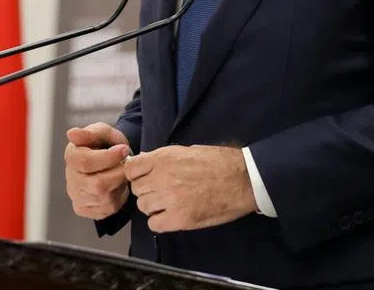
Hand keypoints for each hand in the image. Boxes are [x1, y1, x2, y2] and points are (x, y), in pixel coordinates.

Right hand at [64, 123, 131, 219]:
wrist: (109, 160)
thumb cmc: (105, 145)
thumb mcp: (102, 132)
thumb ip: (91, 133)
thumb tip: (71, 133)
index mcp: (72, 156)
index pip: (86, 162)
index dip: (109, 157)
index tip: (124, 149)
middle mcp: (70, 178)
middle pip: (97, 184)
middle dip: (118, 174)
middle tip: (126, 164)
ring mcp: (76, 196)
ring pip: (104, 198)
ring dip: (119, 186)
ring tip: (121, 174)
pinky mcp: (84, 209)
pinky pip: (107, 209)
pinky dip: (118, 198)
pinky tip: (117, 186)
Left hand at [123, 145, 256, 231]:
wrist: (242, 179)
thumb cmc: (218, 162)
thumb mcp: (185, 151)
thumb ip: (161, 159)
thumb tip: (143, 163)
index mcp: (163, 158)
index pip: (131, 169)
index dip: (137, 175)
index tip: (145, 178)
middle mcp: (162, 178)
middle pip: (137, 189)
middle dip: (147, 191)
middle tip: (162, 192)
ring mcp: (169, 199)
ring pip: (144, 207)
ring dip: (154, 206)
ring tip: (170, 204)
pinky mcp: (180, 219)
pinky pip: (154, 224)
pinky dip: (161, 222)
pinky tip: (173, 216)